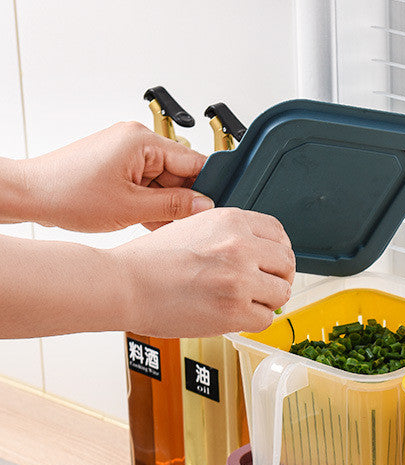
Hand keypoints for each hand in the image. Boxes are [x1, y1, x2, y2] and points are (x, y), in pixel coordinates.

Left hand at [20, 122, 212, 232]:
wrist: (32, 195)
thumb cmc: (68, 193)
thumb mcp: (132, 207)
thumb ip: (175, 206)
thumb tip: (205, 205)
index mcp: (142, 141)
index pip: (195, 161)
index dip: (207, 188)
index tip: (213, 210)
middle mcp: (136, 141)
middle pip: (181, 173)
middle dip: (183, 201)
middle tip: (181, 224)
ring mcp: (127, 153)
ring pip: (165, 183)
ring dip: (165, 206)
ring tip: (152, 222)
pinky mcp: (120, 166)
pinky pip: (148, 185)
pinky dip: (150, 204)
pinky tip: (145, 219)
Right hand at [114, 208, 294, 337]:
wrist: (124, 285)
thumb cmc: (150, 260)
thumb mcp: (194, 227)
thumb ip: (228, 236)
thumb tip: (259, 252)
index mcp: (231, 221)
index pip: (278, 233)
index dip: (278, 251)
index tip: (273, 263)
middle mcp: (239, 247)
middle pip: (287, 264)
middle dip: (278, 278)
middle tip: (264, 287)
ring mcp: (239, 279)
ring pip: (282, 294)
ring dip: (267, 301)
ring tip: (244, 302)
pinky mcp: (234, 310)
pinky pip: (266, 319)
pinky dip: (253, 321)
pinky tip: (234, 316)